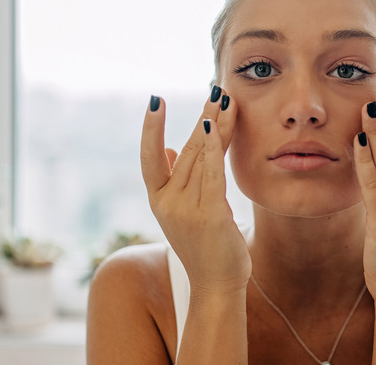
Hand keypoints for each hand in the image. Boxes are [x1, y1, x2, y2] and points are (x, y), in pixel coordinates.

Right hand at [140, 89, 250, 293]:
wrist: (215, 285)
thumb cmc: (204, 246)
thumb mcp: (184, 211)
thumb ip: (177, 179)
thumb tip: (172, 147)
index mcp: (159, 199)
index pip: (149, 157)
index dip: (150, 128)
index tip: (155, 100)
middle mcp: (167, 202)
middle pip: (187, 149)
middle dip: (203, 117)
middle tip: (216, 90)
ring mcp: (186, 209)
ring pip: (202, 156)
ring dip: (215, 124)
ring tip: (225, 99)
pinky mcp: (209, 215)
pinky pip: (211, 173)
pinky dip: (213, 148)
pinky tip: (215, 126)